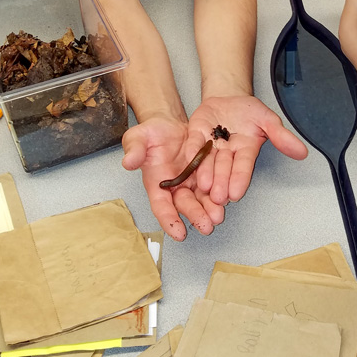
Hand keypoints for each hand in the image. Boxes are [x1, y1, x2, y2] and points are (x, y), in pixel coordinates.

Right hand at [122, 116, 225, 241]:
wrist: (169, 123)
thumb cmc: (150, 133)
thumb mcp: (138, 137)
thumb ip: (134, 149)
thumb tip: (127, 162)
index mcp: (156, 183)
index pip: (161, 205)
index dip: (169, 220)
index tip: (178, 233)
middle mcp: (174, 186)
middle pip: (185, 205)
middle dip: (196, 216)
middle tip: (206, 225)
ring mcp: (191, 180)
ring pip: (201, 198)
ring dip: (210, 208)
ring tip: (219, 216)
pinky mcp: (204, 171)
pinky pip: (213, 183)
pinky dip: (220, 192)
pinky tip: (228, 197)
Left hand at [189, 95, 307, 205]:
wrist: (229, 97)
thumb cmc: (249, 111)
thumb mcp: (269, 120)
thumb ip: (282, 137)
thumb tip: (302, 152)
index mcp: (245, 151)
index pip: (243, 167)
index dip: (240, 179)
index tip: (237, 193)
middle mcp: (227, 153)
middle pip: (223, 169)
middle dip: (221, 182)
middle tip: (219, 196)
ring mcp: (210, 146)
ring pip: (207, 162)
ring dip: (205, 173)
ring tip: (204, 185)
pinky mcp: (195, 136)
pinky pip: (192, 144)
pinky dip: (191, 152)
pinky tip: (190, 160)